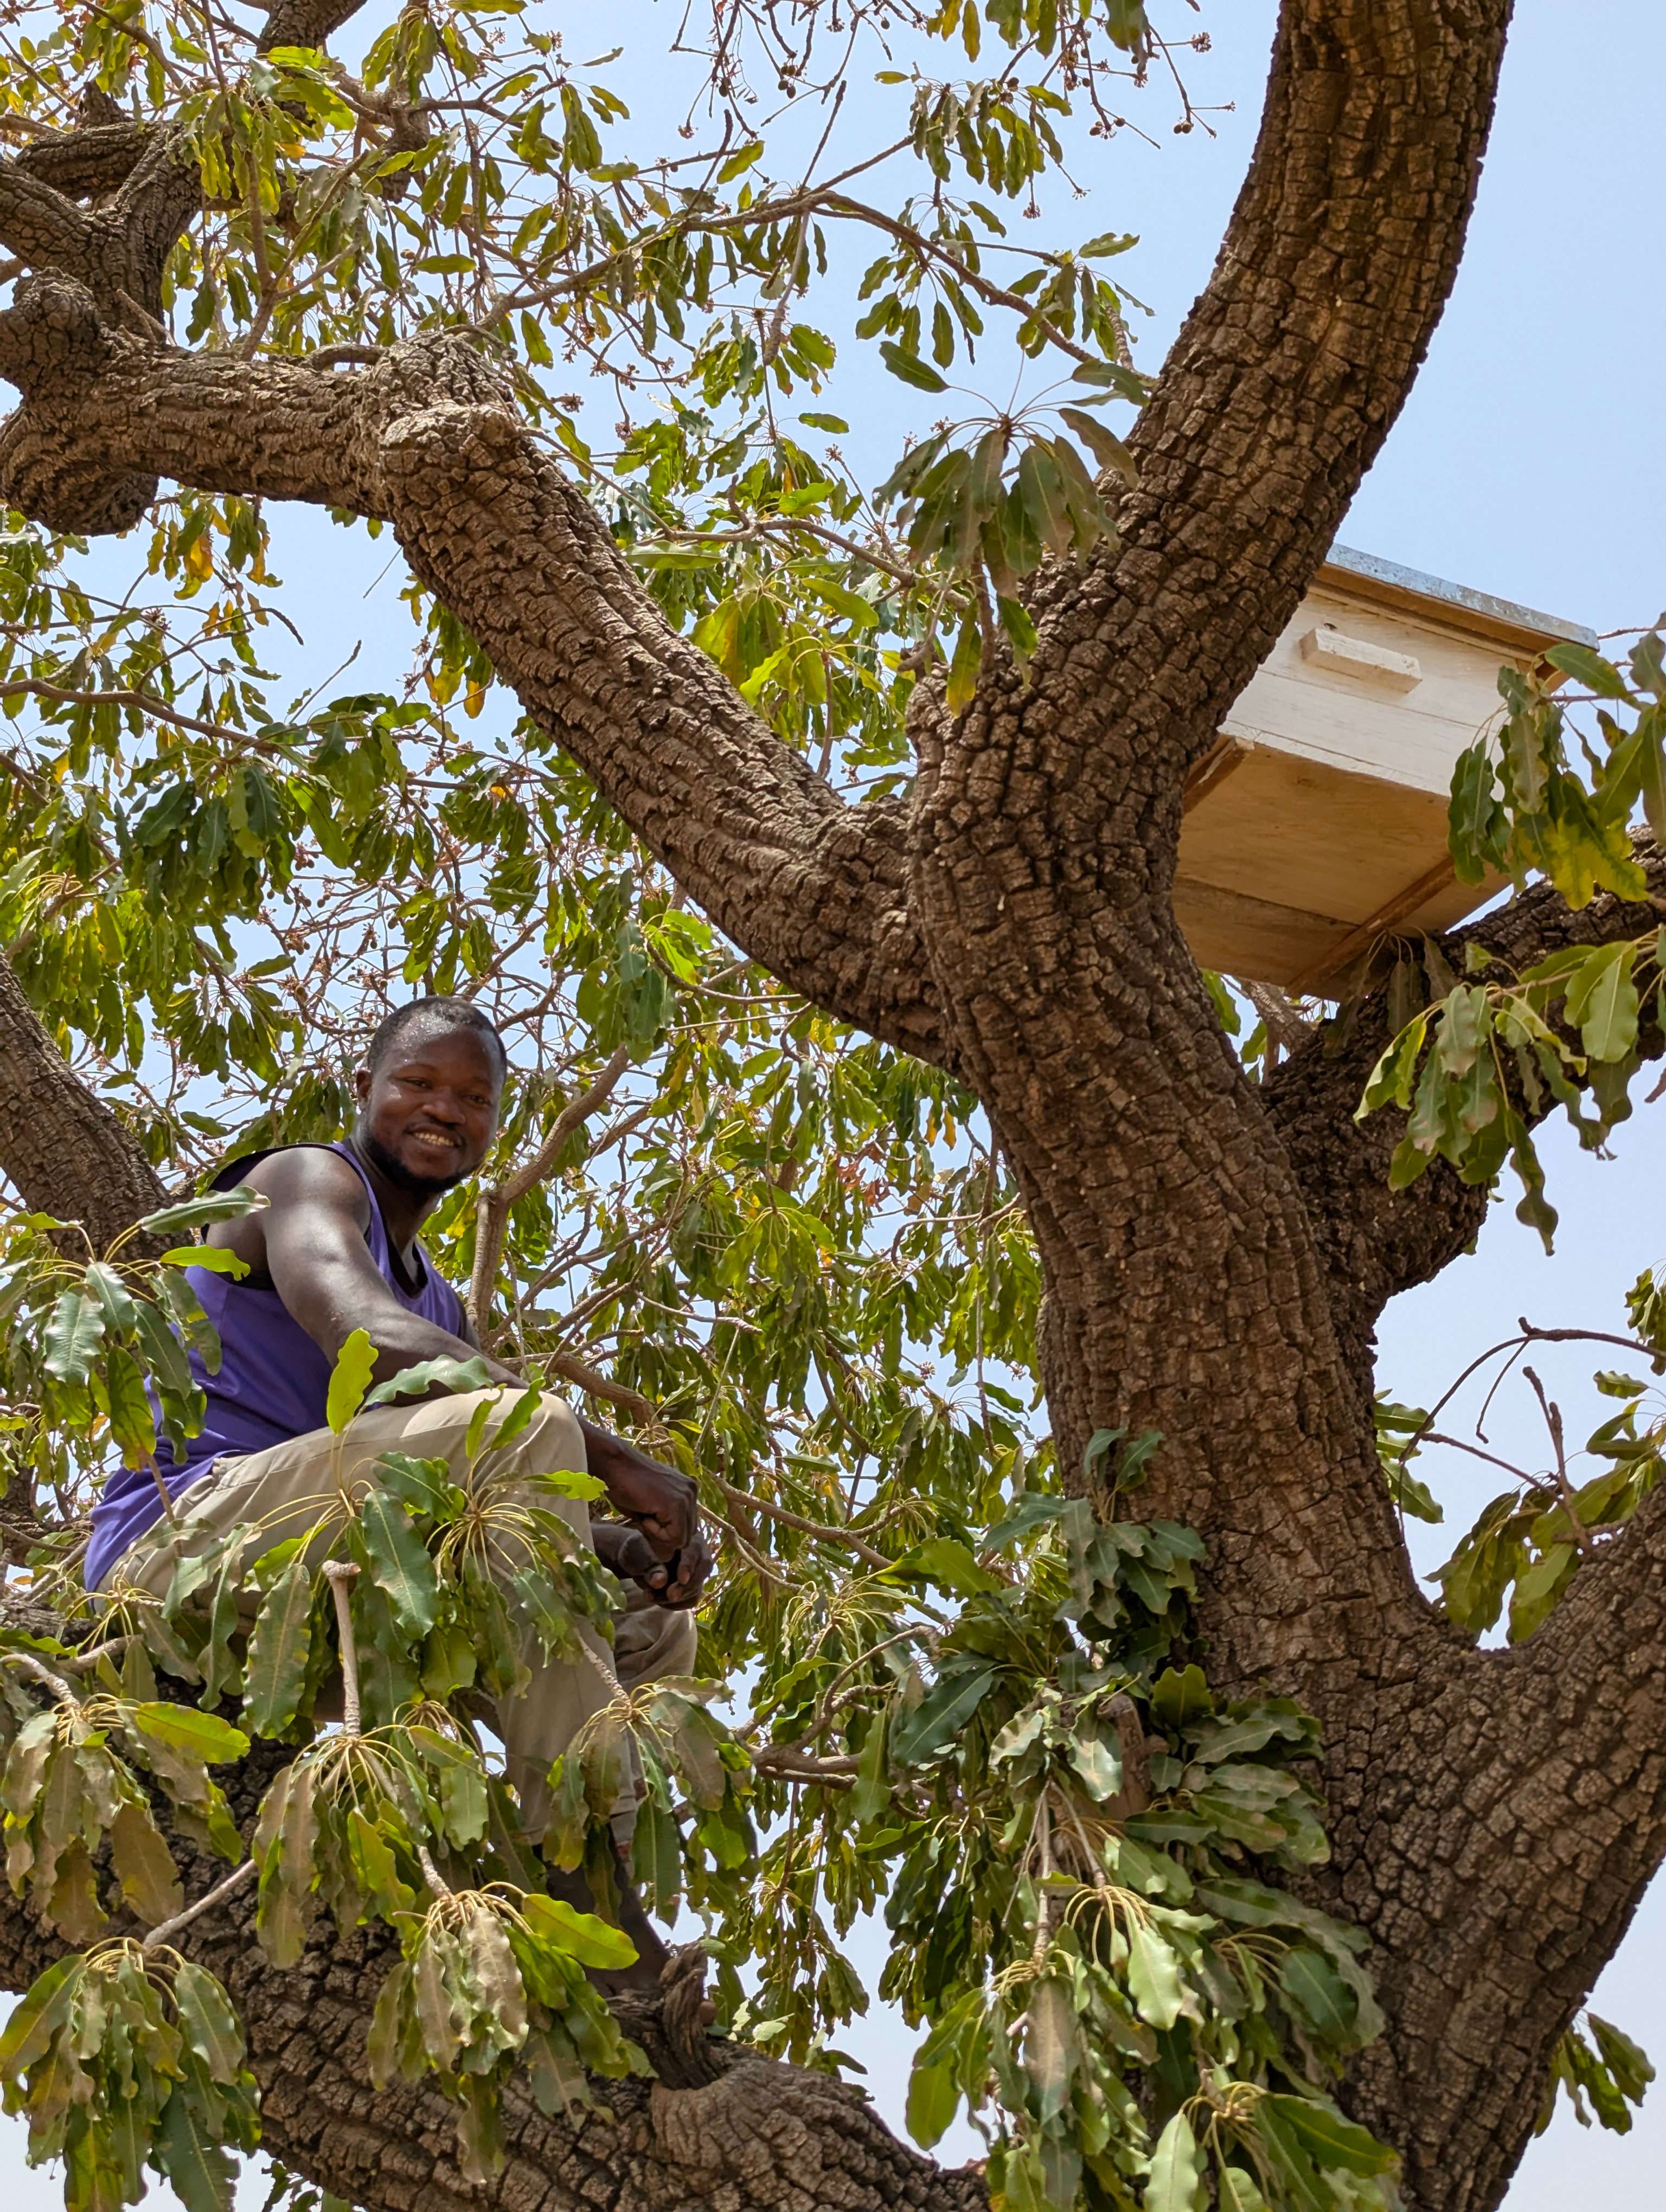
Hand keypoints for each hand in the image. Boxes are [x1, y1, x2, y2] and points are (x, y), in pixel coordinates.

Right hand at [579, 1420, 699, 1556]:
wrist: (616, 1464)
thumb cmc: (626, 1483)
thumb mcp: (653, 1503)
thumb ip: (667, 1517)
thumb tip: (673, 1544)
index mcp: (688, 1489)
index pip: (687, 1525)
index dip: (666, 1530)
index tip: (647, 1516)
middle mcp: (691, 1491)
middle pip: (688, 1533)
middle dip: (666, 1534)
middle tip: (645, 1518)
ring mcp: (687, 1497)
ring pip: (683, 1538)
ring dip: (661, 1534)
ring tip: (644, 1515)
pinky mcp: (677, 1504)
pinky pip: (675, 1536)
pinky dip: (656, 1533)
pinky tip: (644, 1516)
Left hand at [591, 1521, 712, 1608]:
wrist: (632, 1558)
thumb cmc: (634, 1548)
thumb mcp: (637, 1551)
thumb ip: (649, 1564)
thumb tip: (660, 1581)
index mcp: (686, 1535)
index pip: (695, 1549)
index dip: (689, 1564)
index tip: (680, 1578)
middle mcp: (696, 1551)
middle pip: (703, 1568)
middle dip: (688, 1585)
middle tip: (671, 1595)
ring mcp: (694, 1569)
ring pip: (698, 1585)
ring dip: (680, 1596)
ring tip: (654, 1598)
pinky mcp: (690, 1585)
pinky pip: (691, 1597)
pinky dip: (677, 1603)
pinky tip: (659, 1601)